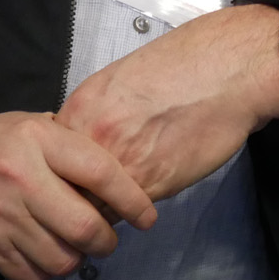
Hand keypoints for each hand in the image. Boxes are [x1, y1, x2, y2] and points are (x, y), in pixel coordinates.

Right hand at [0, 112, 155, 279]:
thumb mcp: (31, 124)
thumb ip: (70, 143)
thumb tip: (115, 168)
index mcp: (38, 141)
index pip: (100, 173)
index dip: (132, 199)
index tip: (147, 216)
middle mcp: (21, 181)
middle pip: (83, 227)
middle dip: (107, 240)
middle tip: (110, 239)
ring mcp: (1, 220)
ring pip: (60, 259)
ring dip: (77, 259)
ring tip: (78, 249)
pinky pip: (30, 275)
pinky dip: (45, 271)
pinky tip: (46, 255)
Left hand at [56, 4, 278, 202]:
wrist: (231, 70)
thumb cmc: (188, 64)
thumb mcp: (122, 79)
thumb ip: (96, 114)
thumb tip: (86, 141)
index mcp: (82, 108)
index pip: (48, 161)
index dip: (58, 176)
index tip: (69, 183)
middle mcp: (94, 137)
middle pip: (63, 188)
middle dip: (72, 201)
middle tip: (86, 205)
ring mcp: (122, 163)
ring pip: (91, 208)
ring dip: (99, 214)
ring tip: (111, 211)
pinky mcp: (153, 184)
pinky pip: (125, 213)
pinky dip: (128, 215)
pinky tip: (138, 205)